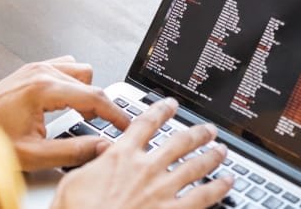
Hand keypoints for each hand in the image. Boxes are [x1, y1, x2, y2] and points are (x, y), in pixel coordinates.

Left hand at [0, 55, 130, 170]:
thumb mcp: (33, 154)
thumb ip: (72, 151)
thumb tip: (101, 147)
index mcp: (44, 88)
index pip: (94, 97)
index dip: (116, 114)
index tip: (126, 126)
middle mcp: (41, 72)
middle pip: (90, 81)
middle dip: (99, 106)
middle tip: (99, 127)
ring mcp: (35, 68)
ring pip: (79, 70)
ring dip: (85, 91)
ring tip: (81, 114)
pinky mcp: (30, 70)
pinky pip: (64, 67)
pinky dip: (71, 83)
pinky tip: (65, 102)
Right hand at [51, 98, 233, 208]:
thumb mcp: (72, 182)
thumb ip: (90, 163)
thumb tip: (100, 151)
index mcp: (121, 157)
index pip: (145, 124)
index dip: (161, 111)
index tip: (170, 105)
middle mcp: (146, 169)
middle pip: (179, 142)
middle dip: (197, 133)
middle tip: (208, 130)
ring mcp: (162, 190)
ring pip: (196, 166)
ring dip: (212, 156)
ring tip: (222, 150)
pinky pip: (203, 196)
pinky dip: (218, 188)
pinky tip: (228, 182)